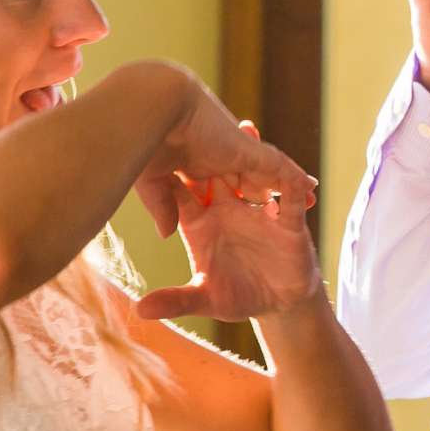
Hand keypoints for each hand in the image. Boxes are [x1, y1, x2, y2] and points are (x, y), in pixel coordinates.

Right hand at [136, 80, 314, 239]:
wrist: (153, 107)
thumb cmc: (142, 139)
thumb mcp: (153, 181)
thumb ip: (163, 207)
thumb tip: (166, 235)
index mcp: (193, 163)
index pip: (217, 184)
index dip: (229, 197)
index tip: (238, 216)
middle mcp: (217, 157)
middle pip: (249, 178)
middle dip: (265, 192)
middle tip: (281, 210)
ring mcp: (234, 152)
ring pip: (269, 172)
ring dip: (289, 186)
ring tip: (311, 198)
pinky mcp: (246, 151)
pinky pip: (279, 167)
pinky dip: (294, 178)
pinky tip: (310, 188)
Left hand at [136, 132, 322, 322]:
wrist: (279, 302)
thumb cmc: (239, 295)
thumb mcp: (206, 299)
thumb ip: (177, 301)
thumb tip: (140, 311)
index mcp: (203, 223)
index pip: (185, 194)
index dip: (172, 174)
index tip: (156, 151)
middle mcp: (230, 211)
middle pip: (218, 174)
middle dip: (208, 149)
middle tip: (193, 120)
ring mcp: (259, 214)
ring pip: (255, 178)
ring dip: (252, 155)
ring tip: (246, 132)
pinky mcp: (289, 225)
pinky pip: (290, 203)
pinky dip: (290, 190)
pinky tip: (284, 176)